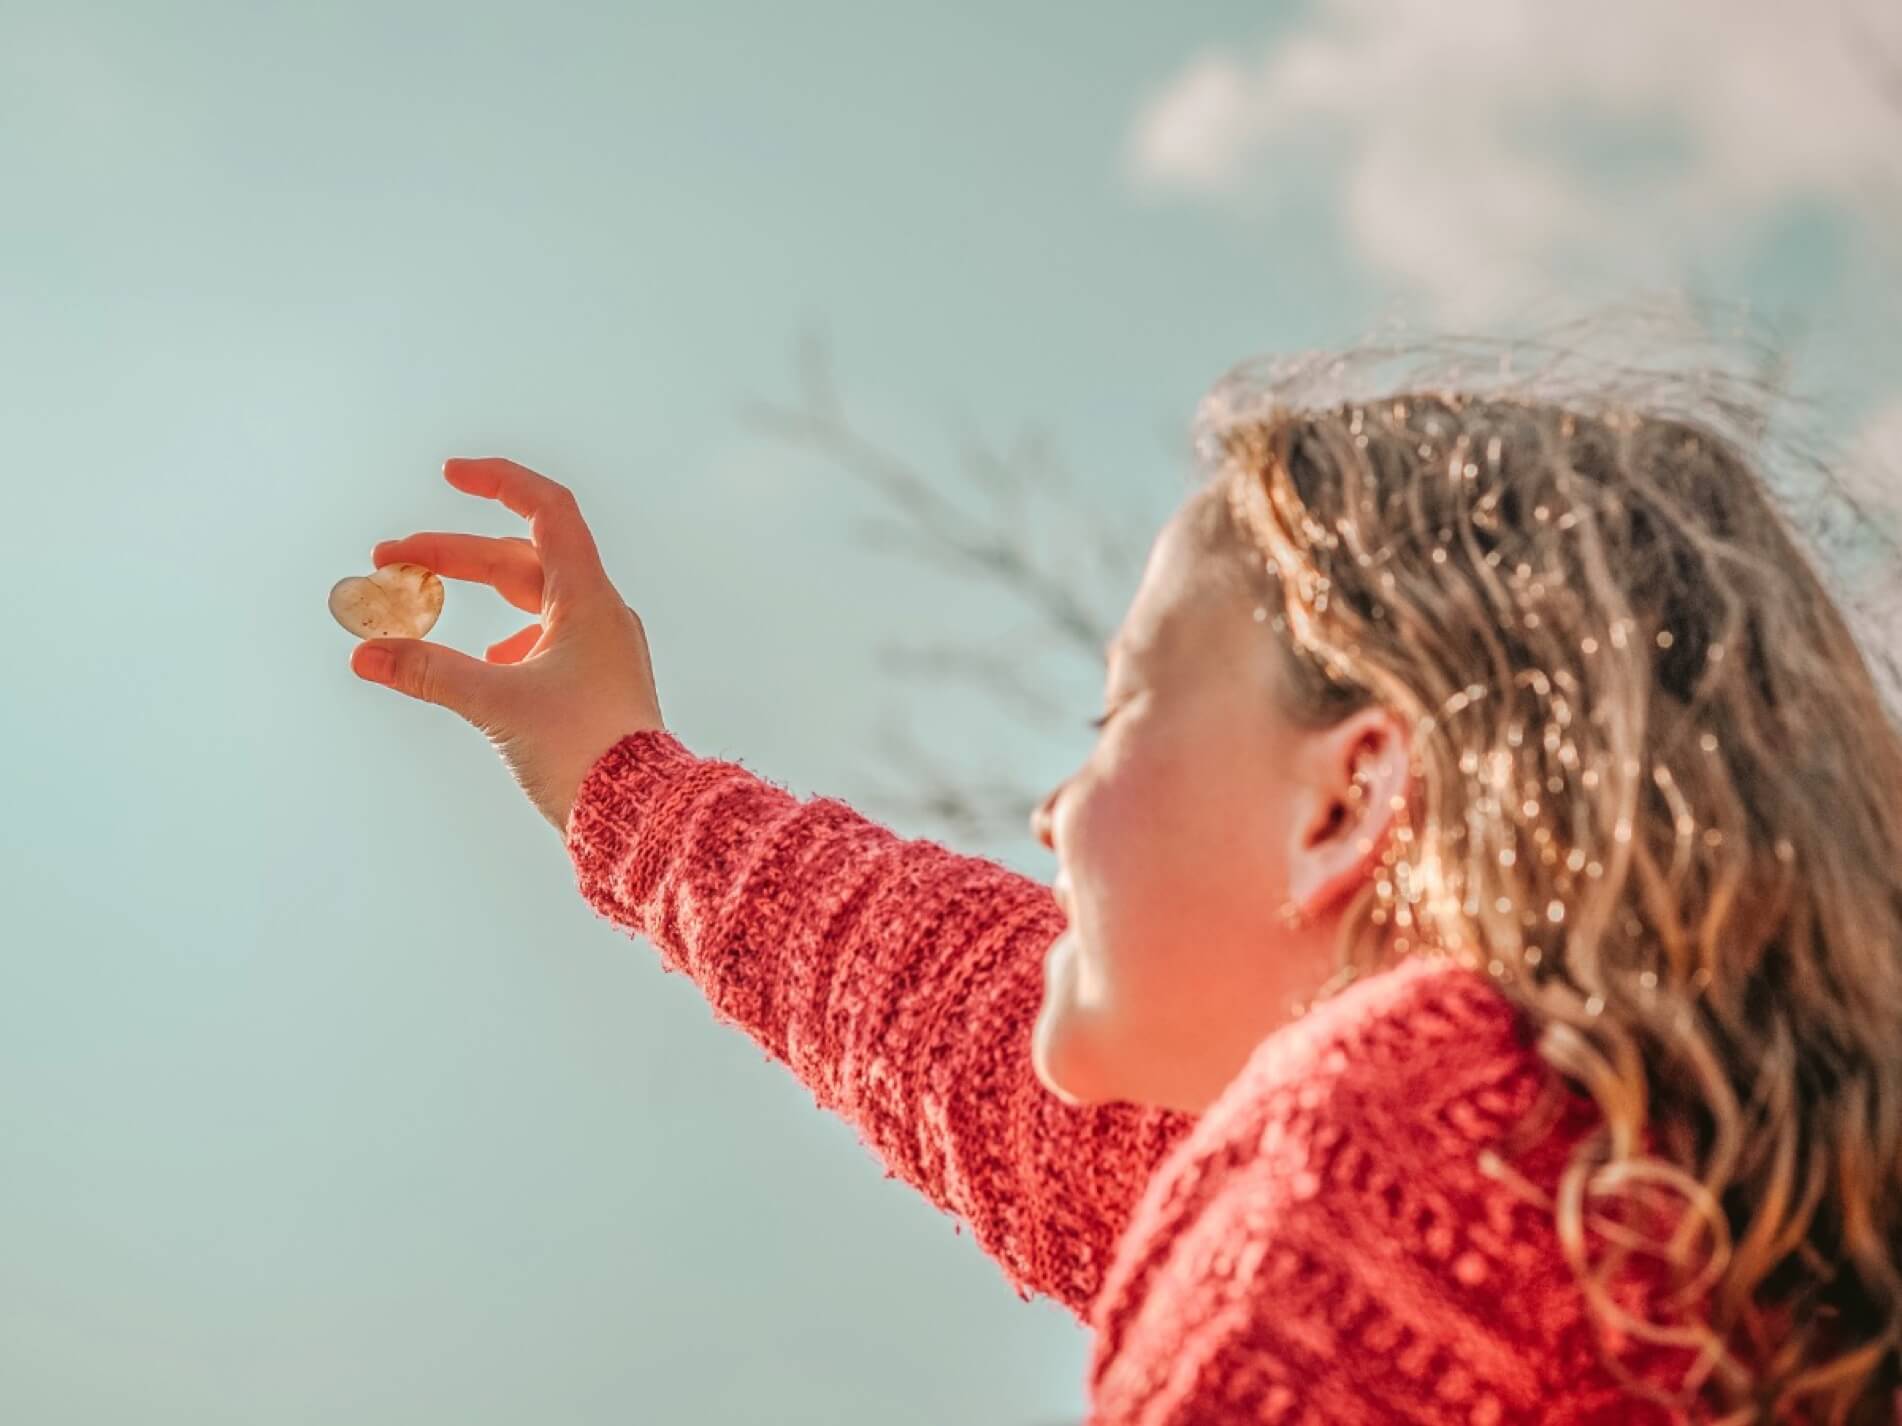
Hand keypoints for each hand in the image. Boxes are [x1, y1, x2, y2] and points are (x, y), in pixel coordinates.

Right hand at [351, 457, 664, 835]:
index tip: (450, 474)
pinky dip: (506, 638)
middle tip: (389, 561)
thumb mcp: (497, 704)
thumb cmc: (585, 751)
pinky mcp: (598, 685)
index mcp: (587, 600)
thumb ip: (430, 672)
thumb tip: (367, 653)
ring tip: (422, 606)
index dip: (499, 482)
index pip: (547, 511)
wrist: (642, 812)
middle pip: (520, 560)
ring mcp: (603, 650)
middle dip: (453, 555)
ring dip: (478, 595)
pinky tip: (486, 663)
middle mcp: (600, 615)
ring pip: (532, 601)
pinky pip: (546, 641)